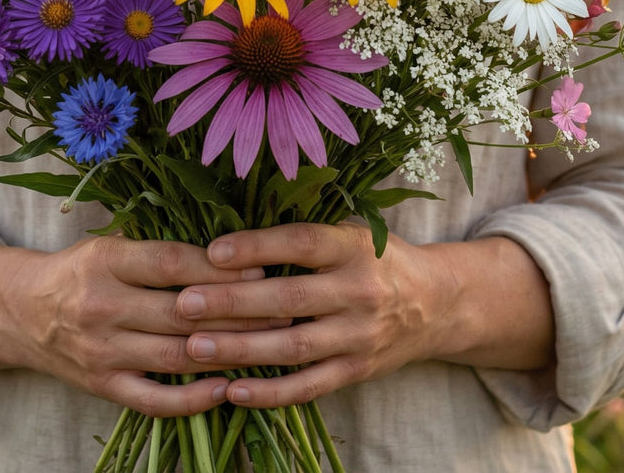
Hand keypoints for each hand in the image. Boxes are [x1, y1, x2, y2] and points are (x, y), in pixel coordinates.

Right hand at [4, 236, 278, 416]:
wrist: (22, 312)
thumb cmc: (82, 271)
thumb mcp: (111, 245)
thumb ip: (161, 249)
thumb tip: (232, 250)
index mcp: (105, 261)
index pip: (172, 264)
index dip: (220, 267)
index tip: (262, 265)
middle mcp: (101, 306)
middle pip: (182, 312)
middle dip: (239, 311)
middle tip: (284, 307)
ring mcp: (102, 351)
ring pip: (176, 355)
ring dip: (228, 352)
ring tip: (271, 345)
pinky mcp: (103, 386)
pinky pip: (154, 399)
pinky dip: (193, 399)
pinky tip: (227, 388)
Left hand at [170, 223, 445, 408]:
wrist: (438, 304)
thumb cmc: (375, 259)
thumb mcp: (351, 231)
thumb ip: (303, 233)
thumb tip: (231, 231)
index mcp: (354, 247)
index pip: (301, 244)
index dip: (257, 247)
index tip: (212, 252)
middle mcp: (360, 291)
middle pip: (289, 299)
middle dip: (232, 302)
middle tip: (185, 304)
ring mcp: (359, 336)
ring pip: (293, 347)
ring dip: (240, 349)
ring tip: (194, 348)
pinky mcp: (357, 371)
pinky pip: (308, 386)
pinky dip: (270, 393)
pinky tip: (232, 391)